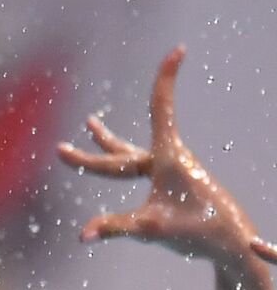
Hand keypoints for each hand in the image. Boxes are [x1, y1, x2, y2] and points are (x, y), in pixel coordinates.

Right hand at [58, 46, 276, 264]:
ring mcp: (169, 169)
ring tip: (90, 124)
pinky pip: (138, 166)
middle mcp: (169, 157)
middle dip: (92, 153)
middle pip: (122, 152)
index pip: (162, 108)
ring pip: (130, 155)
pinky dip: (120, 163)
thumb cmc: (197, 229)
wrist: (229, 240)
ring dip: (107, 143)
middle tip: (60, 150)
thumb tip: (82, 234)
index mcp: (169, 157)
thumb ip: (115, 227)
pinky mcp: (170, 182)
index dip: (165, 78)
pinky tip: (117, 164)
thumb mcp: (152, 229)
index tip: (178, 49)